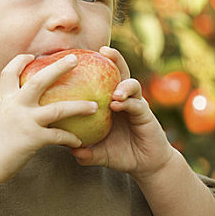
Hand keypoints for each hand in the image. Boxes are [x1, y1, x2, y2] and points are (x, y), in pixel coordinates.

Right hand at [0, 54, 98, 184]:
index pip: (9, 73)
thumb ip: (10, 114)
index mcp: (5, 101)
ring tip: (95, 106)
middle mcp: (15, 106)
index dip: (19, 61)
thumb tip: (21, 114)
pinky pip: (59, 136)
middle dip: (58, 67)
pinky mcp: (33, 138)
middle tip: (74, 58)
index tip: (30, 55)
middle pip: (39, 80)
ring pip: (58, 109)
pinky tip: (79, 141)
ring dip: (79, 107)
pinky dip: (71, 138)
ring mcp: (24, 121)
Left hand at [71, 46, 175, 179]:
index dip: (93, 64)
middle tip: (103, 50)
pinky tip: (117, 103)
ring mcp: (135, 104)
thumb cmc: (119, 153)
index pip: (102, 77)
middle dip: (114, 58)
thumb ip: (85, 151)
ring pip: (132, 84)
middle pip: (119, 72)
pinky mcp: (146, 114)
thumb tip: (68, 149)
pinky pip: (137, 104)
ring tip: (113, 91)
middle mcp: (122, 98)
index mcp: (108, 101)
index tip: (80, 54)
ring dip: (123, 84)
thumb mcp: (98, 152)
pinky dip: (128, 102)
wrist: (145, 165)